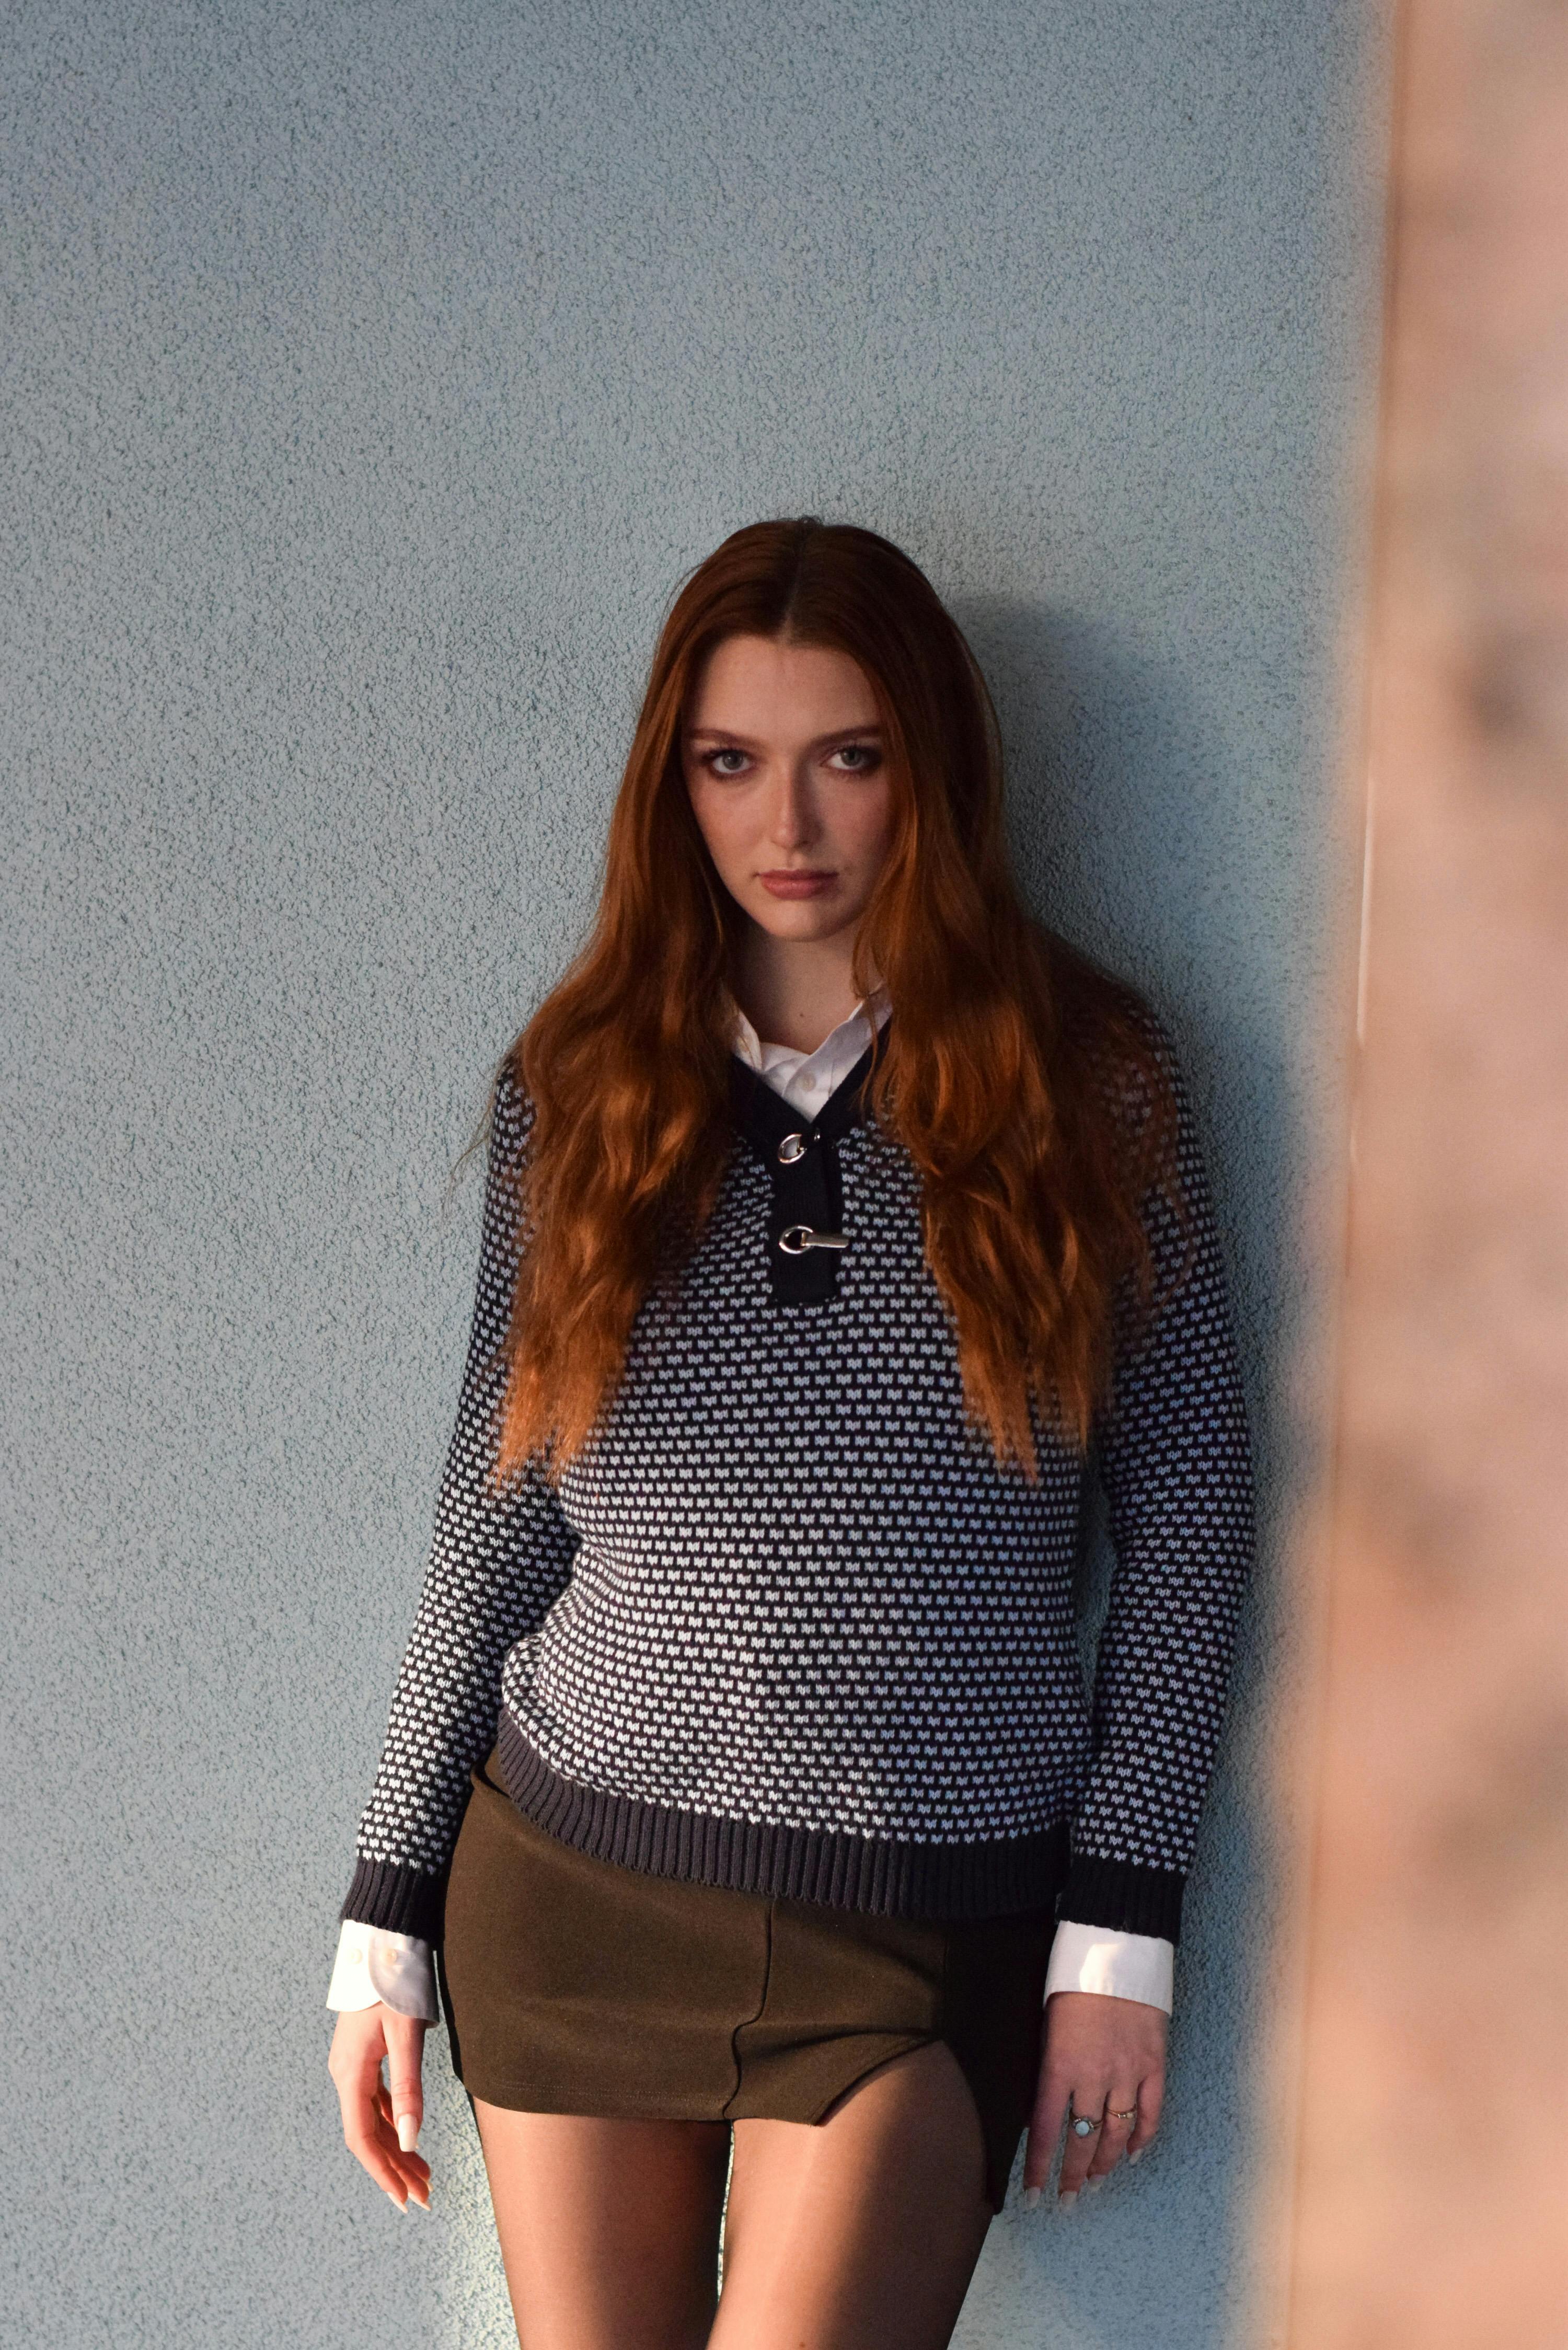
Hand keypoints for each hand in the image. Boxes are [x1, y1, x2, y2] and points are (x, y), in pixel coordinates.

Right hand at [328, 2004, 432, 2209]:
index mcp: (350, 2073)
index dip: (382, 2171)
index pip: (362, 2138)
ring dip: (396, 2148)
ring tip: (424, 2176)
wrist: (383, 1943)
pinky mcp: (364, 2057)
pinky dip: (395, 2122)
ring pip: (373, 2119)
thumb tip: (409, 2139)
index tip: (403, 2199)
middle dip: (395, 2167)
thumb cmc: (395, 1984)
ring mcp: (353, 2066)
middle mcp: (345, 2074)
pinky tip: (410, 2137)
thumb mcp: (406, 2035)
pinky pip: (376, 2101)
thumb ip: (409, 2088)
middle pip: (368, 2134)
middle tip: (424, 2196)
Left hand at [1021, 1990, 1166, 2208]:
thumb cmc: (1071, 1981)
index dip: (1040, 2168)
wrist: (1116, 1949)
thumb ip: (1048, 2066)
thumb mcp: (1045, 2022)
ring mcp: (1127, 2073)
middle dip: (1072, 2176)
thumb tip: (1045, 2104)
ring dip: (1104, 2163)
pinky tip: (1131, 2154)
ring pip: (1116, 2134)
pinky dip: (1142, 2138)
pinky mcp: (1154, 2065)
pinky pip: (1150, 2113)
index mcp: (1059, 2065)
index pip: (1046, 2131)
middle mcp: (1093, 2077)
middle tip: (1067, 2201)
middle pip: (1082, 2140)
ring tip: (1094, 2184)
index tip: (1034, 2196)